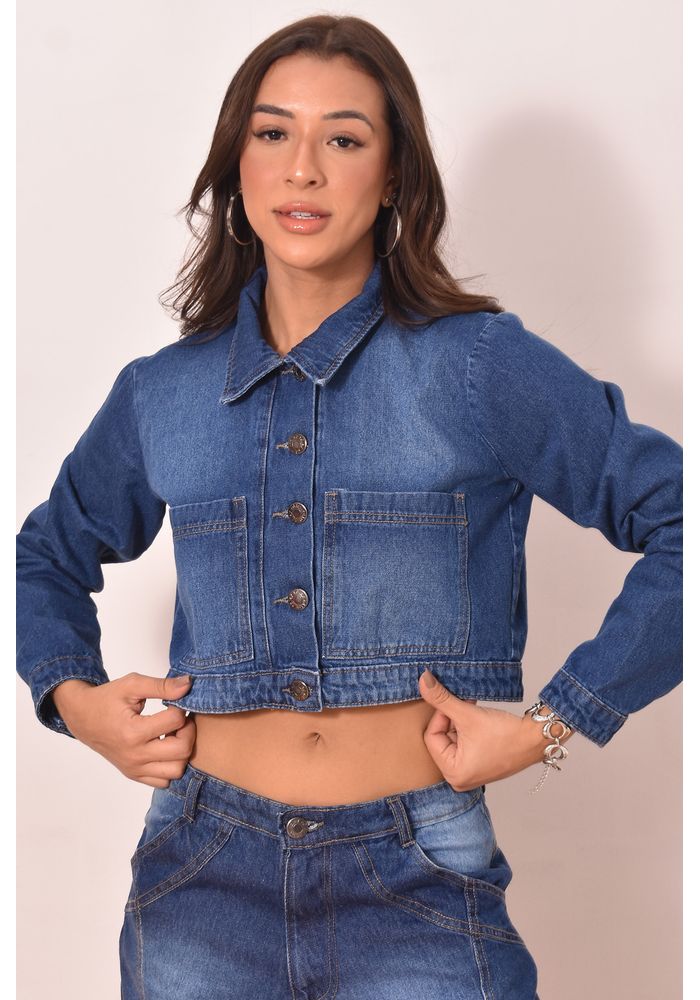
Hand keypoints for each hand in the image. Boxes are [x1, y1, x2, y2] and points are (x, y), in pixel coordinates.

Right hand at [51, 673, 196, 787]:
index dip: (182, 708)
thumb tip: (188, 685)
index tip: (176, 703)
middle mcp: (134, 755)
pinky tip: (165, 747)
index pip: (175, 721)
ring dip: (182, 751)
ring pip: (176, 770)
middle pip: (181, 751)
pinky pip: (163, 781)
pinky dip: (170, 766)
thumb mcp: (132, 685)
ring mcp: (134, 768)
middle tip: (181, 720)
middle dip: (188, 731)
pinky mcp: (133, 774)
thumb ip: (162, 686)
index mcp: (133, 731)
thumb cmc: (106, 699)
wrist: (82, 716)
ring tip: (173, 734)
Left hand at [418, 670, 571, 789]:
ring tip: (475, 714)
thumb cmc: (506, 734)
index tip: (457, 706)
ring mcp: (469, 774)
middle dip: (451, 720)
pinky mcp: (478, 767)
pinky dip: (467, 730)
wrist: (535, 739)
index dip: (441, 717)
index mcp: (453, 773)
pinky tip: (479, 720)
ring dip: (460, 722)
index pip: (431, 737)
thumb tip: (423, 681)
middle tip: (466, 709)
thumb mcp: (467, 714)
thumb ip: (441, 699)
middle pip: (440, 739)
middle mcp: (459, 779)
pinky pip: (463, 744)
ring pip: (452, 739)